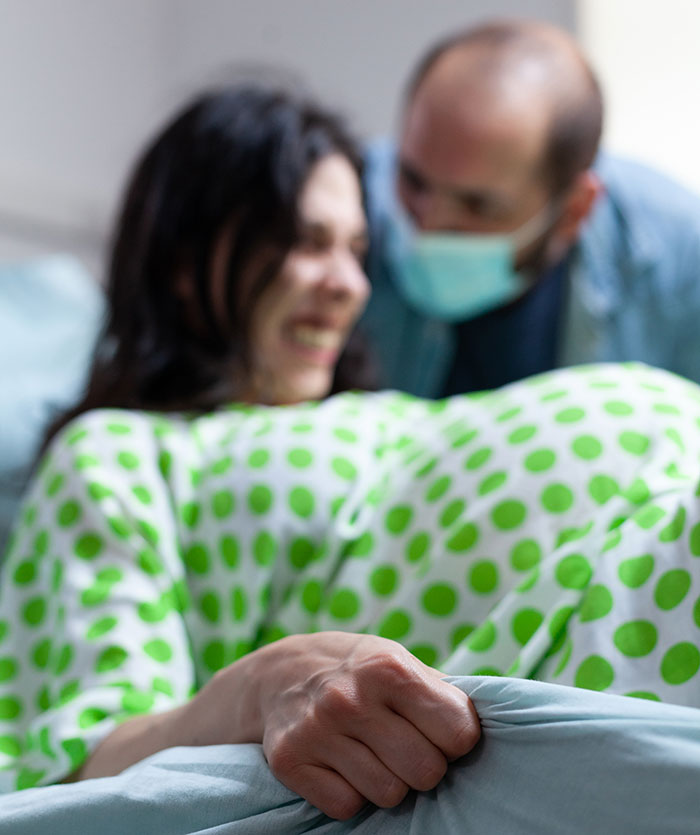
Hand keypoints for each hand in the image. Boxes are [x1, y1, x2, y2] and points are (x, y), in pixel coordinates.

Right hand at [234, 632, 479, 818]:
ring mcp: (317, 730)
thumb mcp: (399, 661)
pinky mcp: (291, 760)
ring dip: (386, 780)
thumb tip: (499, 721)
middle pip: (426, 772)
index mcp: (389, 668)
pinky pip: (346, 806)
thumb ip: (441, 692)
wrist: (281, 672)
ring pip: (388, 795)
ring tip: (370, 750)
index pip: (459, 733)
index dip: (455, 739)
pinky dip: (349, 792)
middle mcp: (351, 697)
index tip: (439, 731)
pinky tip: (340, 762)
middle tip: (403, 745)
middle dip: (423, 765)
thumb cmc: (360, 671)